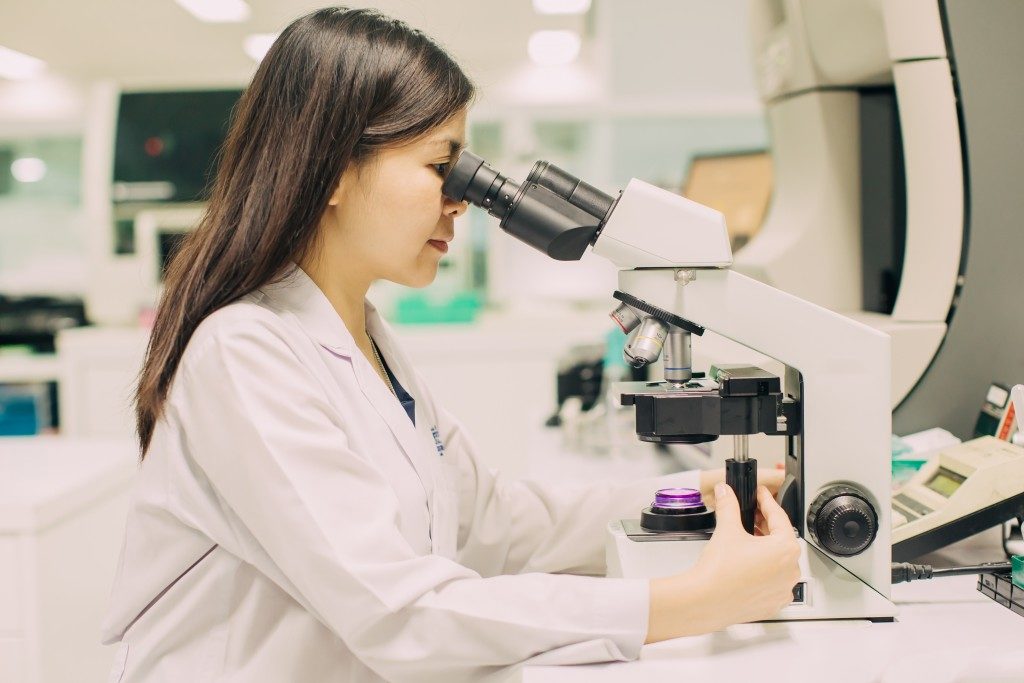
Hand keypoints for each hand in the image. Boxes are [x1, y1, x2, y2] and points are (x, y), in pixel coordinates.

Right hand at [646, 484, 800, 642]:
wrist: (705, 601)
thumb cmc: (719, 572)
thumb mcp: (726, 530)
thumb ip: (728, 505)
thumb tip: (726, 492)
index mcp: (785, 549)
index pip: (779, 517)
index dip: (766, 502)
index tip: (760, 495)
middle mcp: (790, 570)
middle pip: (781, 539)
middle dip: (766, 525)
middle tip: (751, 515)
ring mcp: (783, 589)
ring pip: (779, 562)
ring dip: (766, 549)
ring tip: (748, 541)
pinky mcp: (773, 603)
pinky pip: (774, 582)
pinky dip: (765, 572)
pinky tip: (749, 566)